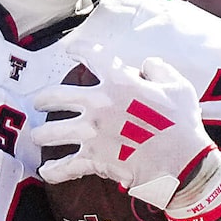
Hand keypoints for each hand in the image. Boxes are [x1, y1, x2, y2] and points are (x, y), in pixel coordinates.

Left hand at [33, 57, 220, 220]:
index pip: (93, 57)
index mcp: (119, 82)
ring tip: (38, 136)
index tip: (70, 49)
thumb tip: (146, 65)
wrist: (181, 161)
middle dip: (43, 98)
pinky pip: (65, 166)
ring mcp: (91, 132)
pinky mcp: (92, 158)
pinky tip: (46, 172)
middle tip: (39, 101)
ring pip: (51, 132)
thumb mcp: (177, 86)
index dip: (79, 50)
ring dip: (42, 134)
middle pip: (56, 96)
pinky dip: (54, 171)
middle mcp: (98, 104)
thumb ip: (158, 70)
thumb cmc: (182, 123)